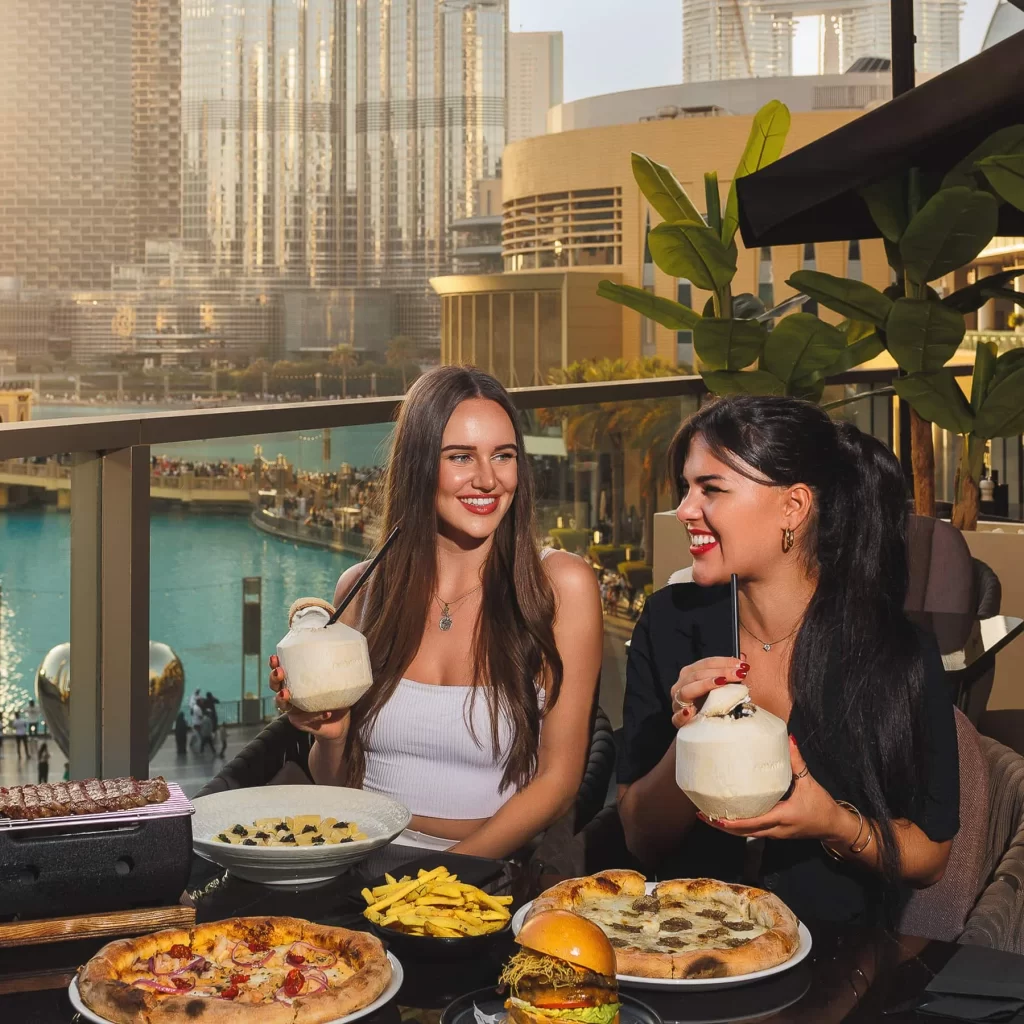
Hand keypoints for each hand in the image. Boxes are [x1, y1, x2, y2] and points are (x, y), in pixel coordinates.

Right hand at [269, 654, 350, 742]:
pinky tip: (326, 712)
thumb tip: (348, 652)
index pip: (282, 672)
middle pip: (275, 687)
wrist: (340, 723)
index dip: (275, 665)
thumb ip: (336, 671)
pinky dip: (316, 715)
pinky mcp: (301, 724)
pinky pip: (307, 719)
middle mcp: (291, 696)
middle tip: (279, 672)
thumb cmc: (336, 698)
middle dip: (274, 679)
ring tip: (285, 693)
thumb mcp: (336, 682)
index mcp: (297, 683)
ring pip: (283, 705)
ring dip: (282, 698)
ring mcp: (294, 711)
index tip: (274, 657)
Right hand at [669, 653, 749, 727]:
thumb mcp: (722, 689)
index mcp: (691, 674)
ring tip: (721, 682)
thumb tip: (743, 662)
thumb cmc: (712, 704)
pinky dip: (683, 714)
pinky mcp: (677, 720)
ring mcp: (678, 702)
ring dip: (705, 684)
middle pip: (698, 674)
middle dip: (720, 671)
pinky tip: (691, 712)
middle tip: (740, 674)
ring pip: (687, 690)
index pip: (706, 663)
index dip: (725, 662)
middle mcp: (681, 685)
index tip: (742, 665)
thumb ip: (729, 676)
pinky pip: (677, 717)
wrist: (703, 728)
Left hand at [697, 736, 849, 842]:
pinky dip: (738, 826)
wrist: (834, 826)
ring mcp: (774, 833)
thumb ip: (796, 762)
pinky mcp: (775, 832)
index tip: (713, 816)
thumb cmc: (822, 805)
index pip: (752, 823)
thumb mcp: (809, 782)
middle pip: (743, 833)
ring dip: (727, 828)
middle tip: (701, 814)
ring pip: (746, 834)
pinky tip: (728, 815)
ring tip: (708, 815)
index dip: (731, 822)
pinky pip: (753, 831)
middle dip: (721, 826)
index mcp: (781, 817)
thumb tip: (788, 739)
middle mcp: (775, 829)